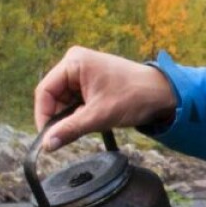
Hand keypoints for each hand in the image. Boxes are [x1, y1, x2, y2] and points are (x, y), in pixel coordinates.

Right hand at [33, 46, 178, 146]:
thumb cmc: (134, 96)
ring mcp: (84, 73)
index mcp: (74, 62)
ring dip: (70, 118)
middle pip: (53, 96)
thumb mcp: (98, 116)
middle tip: (63, 138)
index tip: (46, 137)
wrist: (162, 94)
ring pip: (64, 102)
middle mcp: (75, 64)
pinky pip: (76, 102)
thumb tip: (47, 144)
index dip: (43, 115)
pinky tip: (90, 122)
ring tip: (85, 127)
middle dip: (58, 118)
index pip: (45, 91)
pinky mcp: (92, 83)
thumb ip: (70, 129)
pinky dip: (79, 115)